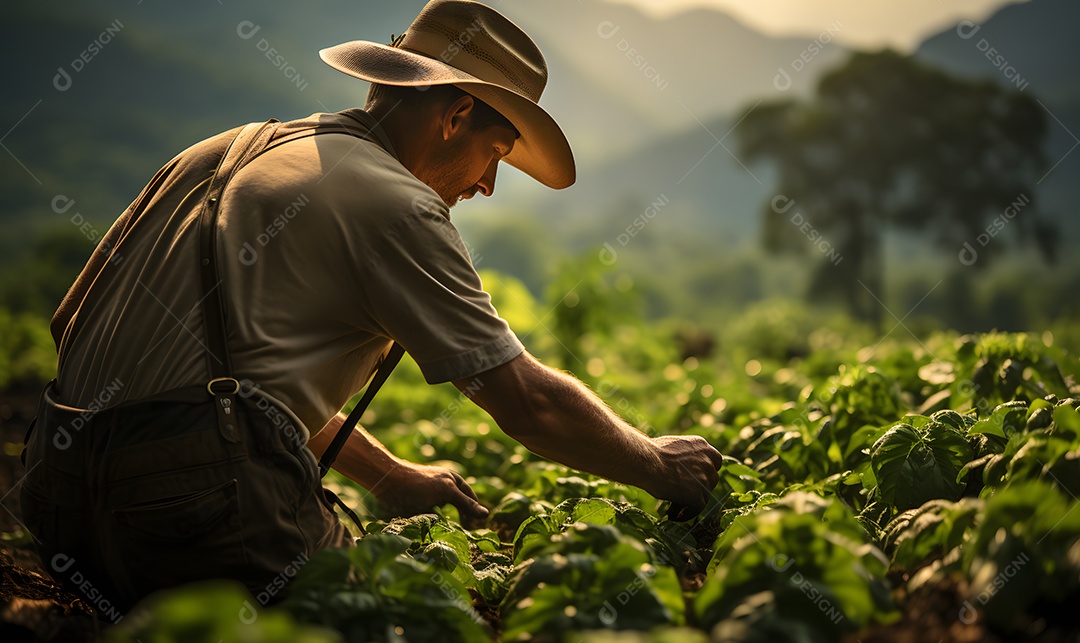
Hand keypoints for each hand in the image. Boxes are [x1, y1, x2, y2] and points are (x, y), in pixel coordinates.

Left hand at [371, 462, 488, 527]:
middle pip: (459, 508)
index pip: (471, 499)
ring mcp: (432, 499)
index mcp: (453, 481)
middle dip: (461, 520)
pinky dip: (434, 527)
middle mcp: (444, 489)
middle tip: (463, 536)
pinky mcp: (419, 507)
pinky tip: (433, 533)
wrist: (389, 482)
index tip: (475, 529)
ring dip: (446, 526)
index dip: (474, 513)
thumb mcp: (446, 492)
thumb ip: (466, 503)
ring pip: (445, 516)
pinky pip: (432, 520)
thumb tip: (486, 515)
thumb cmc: (419, 484)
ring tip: (448, 536)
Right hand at [646, 435, 724, 520]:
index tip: (696, 477)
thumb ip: (685, 456)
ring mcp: (704, 479)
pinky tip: (674, 515)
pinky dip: (686, 514)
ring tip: (675, 508)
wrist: (646, 461)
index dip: (706, 471)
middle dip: (700, 486)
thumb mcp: (674, 446)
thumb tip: (683, 467)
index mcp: (702, 446)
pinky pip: (696, 509)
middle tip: (684, 493)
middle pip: (712, 478)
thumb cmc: (651, 453)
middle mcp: (707, 461)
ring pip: (705, 495)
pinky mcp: (698, 496)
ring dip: (692, 501)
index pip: (715, 460)